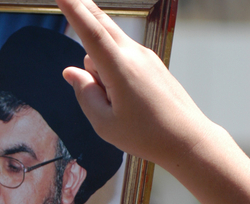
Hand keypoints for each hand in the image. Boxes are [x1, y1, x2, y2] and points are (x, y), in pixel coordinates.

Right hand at [55, 0, 208, 167]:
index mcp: (119, 68)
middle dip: (82, 9)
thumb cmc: (146, 135)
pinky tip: (121, 98)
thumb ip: (85, 94)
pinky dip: (112, 68)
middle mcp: (134, 54)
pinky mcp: (152, 64)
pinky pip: (123, 57)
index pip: (89, 31)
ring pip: (110, 47)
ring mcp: (145, 57)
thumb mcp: (105, 124)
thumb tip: (71, 72)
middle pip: (102, 23)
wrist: (185, 138)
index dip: (72, 9)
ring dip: (98, 63)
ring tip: (112, 104)